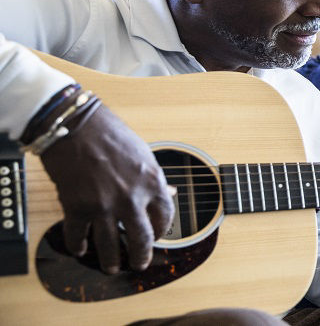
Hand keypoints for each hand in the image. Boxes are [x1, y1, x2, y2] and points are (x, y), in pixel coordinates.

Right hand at [39, 104, 173, 273]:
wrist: (76, 126)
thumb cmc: (111, 134)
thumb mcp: (144, 154)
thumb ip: (155, 178)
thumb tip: (170, 192)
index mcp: (152, 182)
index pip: (165, 217)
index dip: (162, 230)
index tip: (158, 236)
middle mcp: (131, 198)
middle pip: (142, 239)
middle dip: (142, 256)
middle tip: (139, 263)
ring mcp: (104, 206)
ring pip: (111, 247)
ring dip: (112, 261)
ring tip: (113, 267)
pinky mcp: (76, 208)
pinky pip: (78, 236)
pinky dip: (78, 246)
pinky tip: (80, 249)